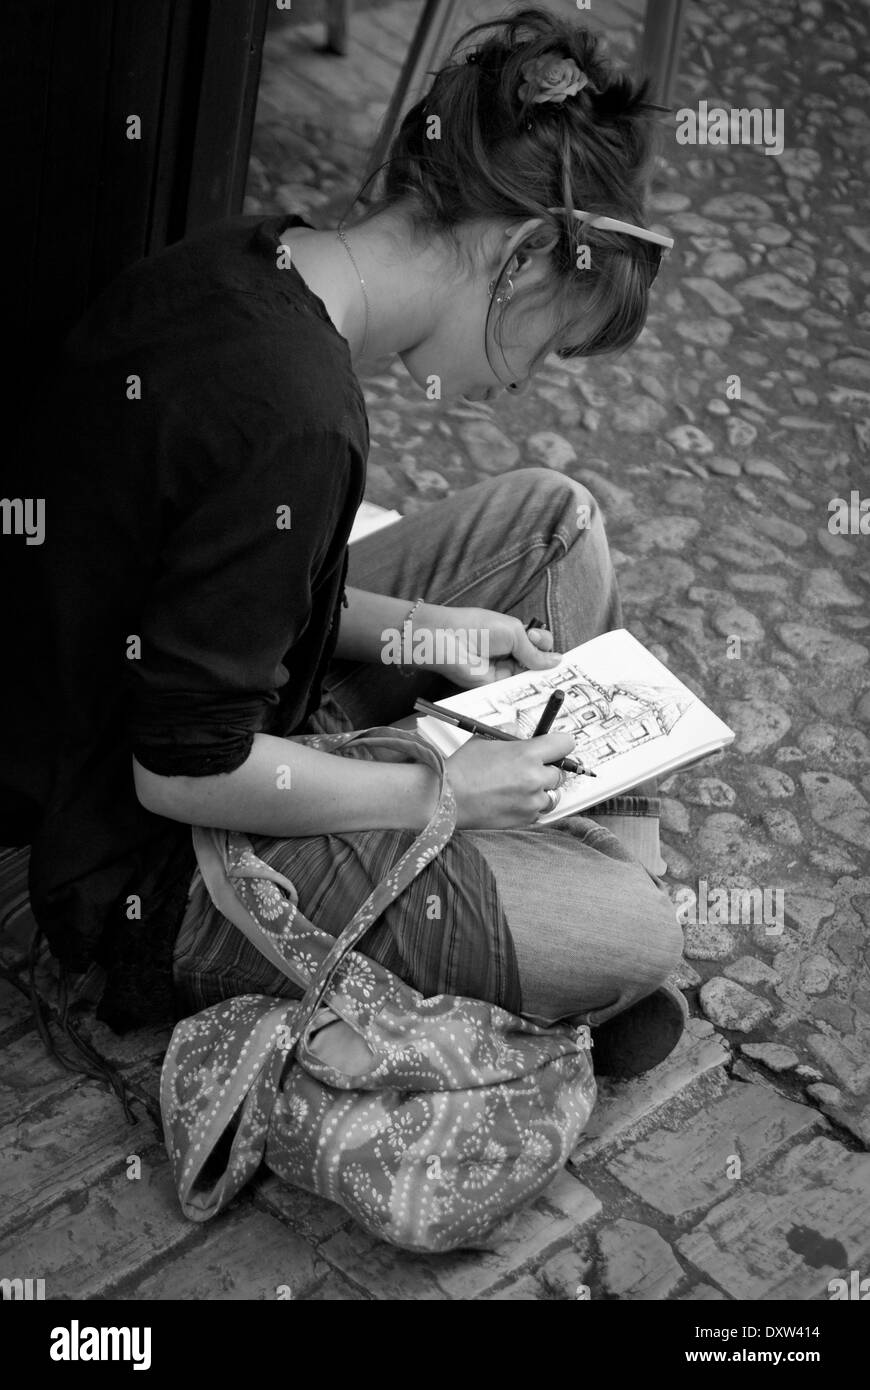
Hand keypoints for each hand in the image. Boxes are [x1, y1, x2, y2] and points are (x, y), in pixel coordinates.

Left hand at [415, 603, 561, 689]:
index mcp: (514, 634)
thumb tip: (555, 661)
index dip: (548, 647)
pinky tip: (536, 689)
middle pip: (535, 662)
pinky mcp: (493, 685)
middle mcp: (509, 652)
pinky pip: (512, 689)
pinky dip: (523, 690)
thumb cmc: (476, 627)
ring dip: (537, 679)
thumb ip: (535, 651)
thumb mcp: (514, 633)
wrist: (448, 640)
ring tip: (553, 681)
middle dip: (546, 665)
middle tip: (559, 670)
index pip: (539, 643)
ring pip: (526, 677)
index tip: (557, 653)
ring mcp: (501, 669)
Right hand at [445, 731, 576, 828]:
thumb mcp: (485, 738)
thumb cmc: (462, 770)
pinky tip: (510, 800)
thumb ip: (510, 731)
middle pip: (561, 772)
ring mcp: (532, 801)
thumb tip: (523, 733)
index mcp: (527, 754)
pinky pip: (538, 811)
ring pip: (551, 795)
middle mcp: (534, 778)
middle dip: (547, 769)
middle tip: (530, 769)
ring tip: (516, 788)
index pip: (565, 744)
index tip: (556, 748)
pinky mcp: (525, 819)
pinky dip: (528, 807)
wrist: (448, 799)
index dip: (560, 745)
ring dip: (539, 791)